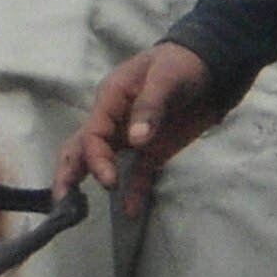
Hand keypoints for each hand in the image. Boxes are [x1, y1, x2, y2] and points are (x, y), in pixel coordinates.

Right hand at [58, 41, 235, 226]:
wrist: (212, 67)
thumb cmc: (182, 64)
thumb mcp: (166, 78)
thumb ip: (150, 106)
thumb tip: (135, 140)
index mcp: (111, 99)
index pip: (93, 134)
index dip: (96, 159)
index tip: (109, 181)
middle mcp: (114, 120)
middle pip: (83, 148)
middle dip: (69, 172)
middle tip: (63, 201)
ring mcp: (131, 137)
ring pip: (102, 161)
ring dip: (91, 182)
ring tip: (76, 210)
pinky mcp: (151, 151)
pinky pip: (138, 174)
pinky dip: (134, 192)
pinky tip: (131, 211)